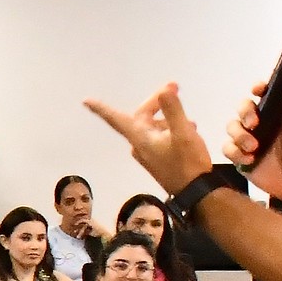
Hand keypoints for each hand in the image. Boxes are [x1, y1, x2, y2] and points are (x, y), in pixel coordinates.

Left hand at [83, 82, 215, 195]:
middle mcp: (139, 145)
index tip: (85, 101)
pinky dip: (170, 128)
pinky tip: (188, 129)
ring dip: (168, 117)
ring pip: (153, 126)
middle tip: (175, 88)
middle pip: (142, 116)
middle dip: (157, 102)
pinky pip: (159, 136)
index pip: (115, 119)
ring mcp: (147, 153)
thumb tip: (164, 91)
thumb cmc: (188, 163)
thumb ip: (173, 111)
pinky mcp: (156, 158)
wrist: (195, 192)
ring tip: (189, 118)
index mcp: (140, 138)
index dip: (101, 108)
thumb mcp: (183, 133)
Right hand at [226, 82, 281, 201]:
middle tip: (253, 125)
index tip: (258, 90)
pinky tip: (249, 160)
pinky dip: (235, 153)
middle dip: (244, 112)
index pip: (264, 96)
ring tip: (253, 147)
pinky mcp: (239, 157)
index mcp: (276, 115)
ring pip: (231, 127)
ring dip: (239, 135)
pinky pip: (228, 149)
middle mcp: (259, 125)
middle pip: (242, 108)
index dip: (258, 89)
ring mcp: (248, 140)